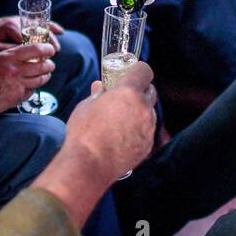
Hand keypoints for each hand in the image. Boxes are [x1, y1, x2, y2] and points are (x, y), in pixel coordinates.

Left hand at [0, 15, 63, 55]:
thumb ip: (6, 50)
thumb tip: (21, 55)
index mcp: (11, 27)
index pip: (28, 38)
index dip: (36, 49)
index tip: (41, 59)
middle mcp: (19, 21)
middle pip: (38, 31)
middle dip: (47, 42)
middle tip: (53, 53)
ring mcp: (24, 20)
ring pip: (42, 27)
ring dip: (51, 36)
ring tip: (56, 49)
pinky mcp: (26, 21)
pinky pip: (41, 22)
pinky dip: (51, 26)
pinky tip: (61, 32)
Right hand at [0, 42, 55, 116]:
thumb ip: (14, 55)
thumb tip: (33, 53)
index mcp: (9, 57)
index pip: (35, 49)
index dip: (47, 48)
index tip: (50, 49)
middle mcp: (15, 70)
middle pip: (43, 66)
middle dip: (49, 64)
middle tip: (49, 64)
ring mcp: (18, 85)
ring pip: (41, 79)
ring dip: (45, 76)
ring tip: (44, 74)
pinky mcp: (18, 97)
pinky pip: (32, 90)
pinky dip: (33, 87)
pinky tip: (28, 85)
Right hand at [35, 62, 156, 225]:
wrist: (90, 165)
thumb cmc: (84, 133)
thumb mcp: (86, 106)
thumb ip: (98, 94)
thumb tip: (100, 87)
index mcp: (128, 92)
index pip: (144, 71)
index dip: (138, 70)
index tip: (132, 72)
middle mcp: (143, 108)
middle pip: (150, 91)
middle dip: (140, 90)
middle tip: (125, 95)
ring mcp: (147, 128)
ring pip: (149, 112)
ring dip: (139, 111)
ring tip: (121, 118)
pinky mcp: (147, 145)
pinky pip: (147, 131)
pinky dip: (138, 129)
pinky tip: (122, 135)